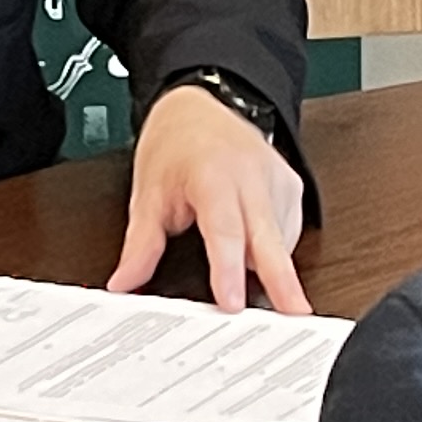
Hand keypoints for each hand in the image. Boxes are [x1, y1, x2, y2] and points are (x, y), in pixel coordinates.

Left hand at [111, 80, 309, 313]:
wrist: (198, 106)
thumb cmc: (175, 144)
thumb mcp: (148, 193)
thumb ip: (141, 244)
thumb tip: (126, 282)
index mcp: (214, 174)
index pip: (224, 230)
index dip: (228, 269)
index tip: (232, 302)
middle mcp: (251, 175)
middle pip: (270, 238)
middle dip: (284, 280)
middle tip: (295, 315)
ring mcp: (276, 179)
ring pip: (281, 239)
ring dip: (272, 269)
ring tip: (269, 296)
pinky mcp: (291, 186)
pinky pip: (288, 230)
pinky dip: (275, 250)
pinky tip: (261, 257)